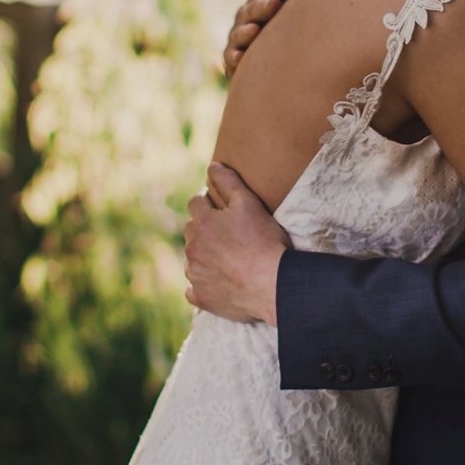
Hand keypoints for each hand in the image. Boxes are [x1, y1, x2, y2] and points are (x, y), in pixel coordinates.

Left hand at [183, 164, 290, 324]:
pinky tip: (218, 283)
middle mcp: (193, 249)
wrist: (273, 284)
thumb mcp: (249, 204)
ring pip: (191, 260)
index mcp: (202, 224)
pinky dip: (202, 285)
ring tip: (226, 259)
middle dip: (205, 229)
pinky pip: (193, 289)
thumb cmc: (264, 241)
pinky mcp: (201, 298)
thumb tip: (213, 166)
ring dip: (202, 256)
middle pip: (191, 231)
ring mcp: (195, 275)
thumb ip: (228, 182)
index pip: (196, 203)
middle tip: (228, 233)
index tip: (220, 207)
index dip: (208, 202)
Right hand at [222, 0, 318, 78]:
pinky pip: (231, 58)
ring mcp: (238, 37)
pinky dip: (235, 57)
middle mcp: (247, 16)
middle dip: (263, 6)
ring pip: (240, 32)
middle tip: (276, 4)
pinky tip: (240, 58)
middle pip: (253, 9)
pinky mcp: (232, 59)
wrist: (263, 55)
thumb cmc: (277, 19)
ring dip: (247, 31)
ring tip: (256, 30)